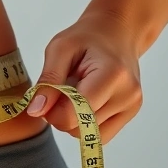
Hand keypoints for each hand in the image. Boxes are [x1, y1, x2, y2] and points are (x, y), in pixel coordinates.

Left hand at [25, 10, 143, 144]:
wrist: (116, 33)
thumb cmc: (86, 38)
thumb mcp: (59, 48)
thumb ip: (48, 80)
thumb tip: (35, 111)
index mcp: (112, 75)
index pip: (74, 114)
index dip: (52, 110)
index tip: (49, 92)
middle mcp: (127, 94)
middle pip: (79, 127)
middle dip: (61, 114)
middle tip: (61, 89)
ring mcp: (132, 106)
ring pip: (87, 134)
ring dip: (73, 119)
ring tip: (77, 91)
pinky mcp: (130, 113)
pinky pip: (100, 134)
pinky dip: (85, 123)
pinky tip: (86, 101)